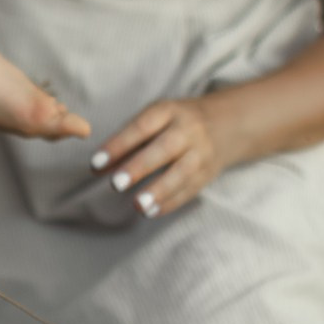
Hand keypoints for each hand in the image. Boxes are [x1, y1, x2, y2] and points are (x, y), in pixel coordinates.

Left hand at [91, 97, 239, 218]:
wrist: (228, 124)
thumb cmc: (175, 122)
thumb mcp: (154, 119)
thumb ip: (125, 142)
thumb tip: (96, 168)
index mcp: (169, 111)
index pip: (141, 127)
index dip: (118, 144)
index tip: (95, 163)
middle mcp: (188, 130)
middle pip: (164, 149)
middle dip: (139, 167)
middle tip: (116, 184)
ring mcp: (202, 152)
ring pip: (181, 173)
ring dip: (159, 191)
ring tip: (137, 206)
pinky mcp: (208, 173)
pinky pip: (190, 189)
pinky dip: (170, 202)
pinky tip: (151, 212)